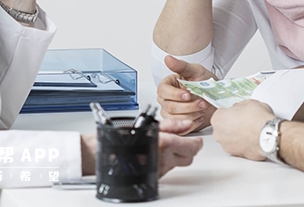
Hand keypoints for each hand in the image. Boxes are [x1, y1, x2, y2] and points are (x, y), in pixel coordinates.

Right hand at [80, 120, 202, 177]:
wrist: (106, 156)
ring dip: (176, 155)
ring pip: (178, 164)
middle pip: (189, 158)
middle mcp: (164, 159)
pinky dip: (165, 160)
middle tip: (183, 141)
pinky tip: (156, 152)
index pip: (193, 147)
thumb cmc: (123, 139)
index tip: (195, 137)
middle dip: (189, 149)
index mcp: (165, 144)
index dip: (196, 142)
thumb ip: (172, 125)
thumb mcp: (150, 125)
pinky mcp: (154, 177)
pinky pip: (166, 169)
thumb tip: (187, 125)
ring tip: (165, 145)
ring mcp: (160, 170)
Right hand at [157, 56, 216, 133]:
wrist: (216, 96)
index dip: (176, 94)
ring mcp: (170, 113)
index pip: (163, 91)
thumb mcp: (195, 71)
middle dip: (189, 106)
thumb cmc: (204, 82)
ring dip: (192, 114)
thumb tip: (168, 58)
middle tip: (202, 102)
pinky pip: (181, 128)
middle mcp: (166, 100)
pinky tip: (201, 116)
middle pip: (170, 106)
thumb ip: (181, 66)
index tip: (188, 94)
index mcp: (167, 85)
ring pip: (176, 118)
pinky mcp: (178, 123)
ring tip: (203, 108)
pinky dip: (193, 123)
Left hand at [212, 100, 275, 160]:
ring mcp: (227, 146)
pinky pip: (238, 148)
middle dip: (231, 125)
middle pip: (223, 128)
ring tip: (250, 131)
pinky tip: (252, 139)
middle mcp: (219, 134)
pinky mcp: (237, 155)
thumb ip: (240, 106)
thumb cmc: (258, 119)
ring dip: (237, 136)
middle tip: (244, 121)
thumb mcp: (249, 103)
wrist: (268, 135)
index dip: (230, 113)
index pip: (220, 114)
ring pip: (229, 139)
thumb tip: (240, 109)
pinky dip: (243, 144)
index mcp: (218, 119)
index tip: (236, 113)